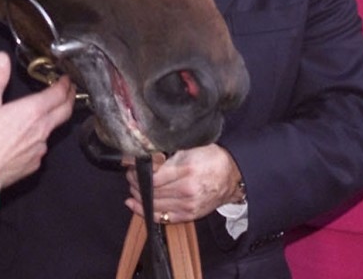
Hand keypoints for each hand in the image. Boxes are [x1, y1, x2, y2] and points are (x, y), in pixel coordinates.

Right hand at [0, 52, 73, 189]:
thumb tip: (2, 57)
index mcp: (33, 110)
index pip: (58, 94)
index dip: (65, 84)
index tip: (66, 79)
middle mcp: (43, 128)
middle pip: (65, 111)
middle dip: (70, 98)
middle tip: (69, 90)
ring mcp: (41, 148)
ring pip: (52, 130)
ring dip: (52, 120)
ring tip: (45, 114)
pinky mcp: (35, 163)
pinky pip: (41, 147)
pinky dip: (39, 139)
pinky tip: (27, 139)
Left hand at [124, 145, 242, 222]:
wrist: (231, 176)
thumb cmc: (211, 158)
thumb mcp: (191, 146)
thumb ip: (168, 148)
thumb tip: (144, 149)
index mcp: (186, 170)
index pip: (152, 176)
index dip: (137, 172)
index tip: (131, 166)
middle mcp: (186, 190)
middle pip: (150, 191)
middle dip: (135, 182)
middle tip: (130, 174)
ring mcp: (188, 206)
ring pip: (153, 204)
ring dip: (138, 195)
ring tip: (133, 186)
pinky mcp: (189, 215)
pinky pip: (162, 217)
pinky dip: (145, 211)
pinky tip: (134, 204)